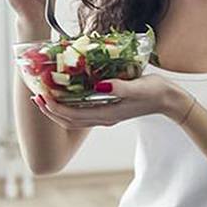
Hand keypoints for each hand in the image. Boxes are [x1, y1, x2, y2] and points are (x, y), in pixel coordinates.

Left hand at [30, 75, 189, 128]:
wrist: (170, 100)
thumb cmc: (156, 91)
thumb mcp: (139, 87)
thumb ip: (120, 87)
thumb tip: (99, 86)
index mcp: (106, 114)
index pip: (72, 116)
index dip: (54, 108)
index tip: (42, 96)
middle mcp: (102, 118)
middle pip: (68, 120)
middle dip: (49, 110)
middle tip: (36, 97)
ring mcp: (104, 115)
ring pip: (73, 119)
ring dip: (56, 110)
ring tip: (43, 97)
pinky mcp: (107, 110)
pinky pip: (81, 112)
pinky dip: (68, 106)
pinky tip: (64, 95)